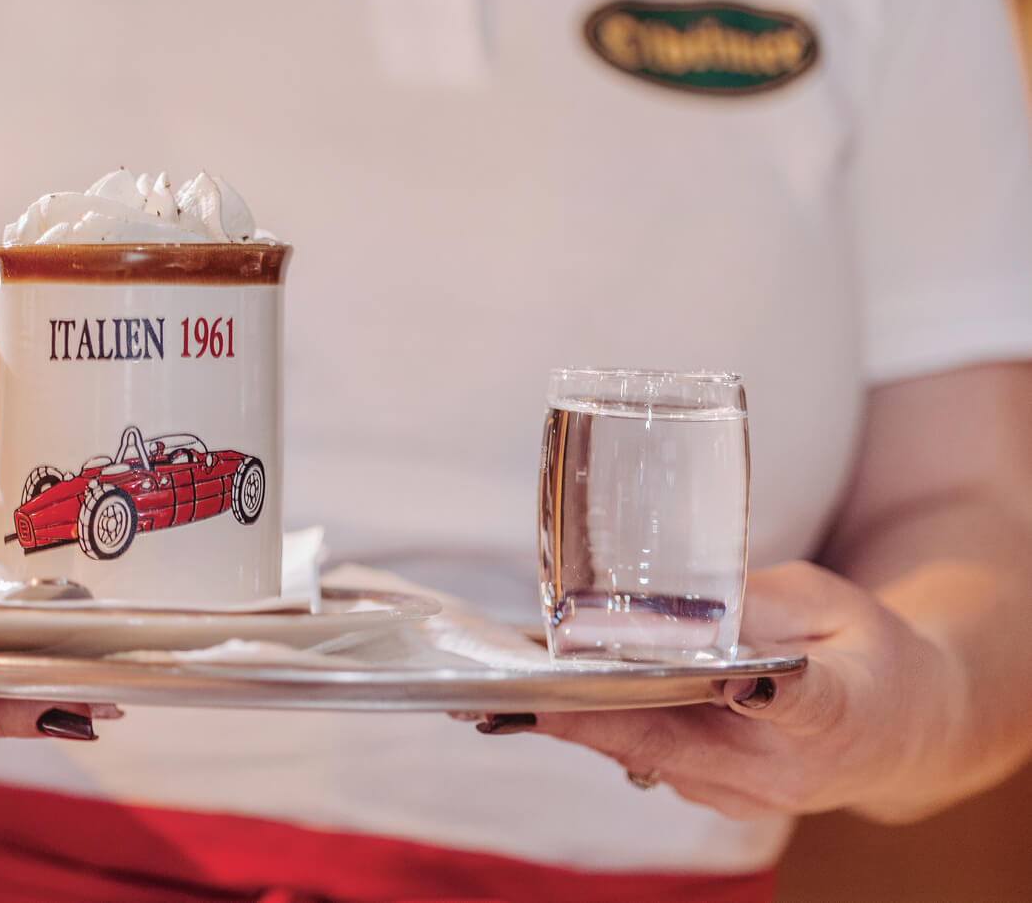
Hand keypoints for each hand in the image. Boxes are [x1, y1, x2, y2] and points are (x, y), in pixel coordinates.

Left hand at [465, 561, 962, 819]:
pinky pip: (639, 754)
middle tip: (503, 692)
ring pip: (640, 751)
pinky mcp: (708, 790)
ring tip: (496, 690)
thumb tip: (696, 606)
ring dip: (571, 719)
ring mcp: (736, 793)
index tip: (721, 678)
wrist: (899, 731)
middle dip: (580, 713)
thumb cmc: (867, 655)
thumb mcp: (836, 605)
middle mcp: (777, 772)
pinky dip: (592, 724)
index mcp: (835, 716)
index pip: (793, 705)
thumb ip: (767, 603)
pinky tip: (537, 698)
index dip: (745, 692)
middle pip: (668, 738)